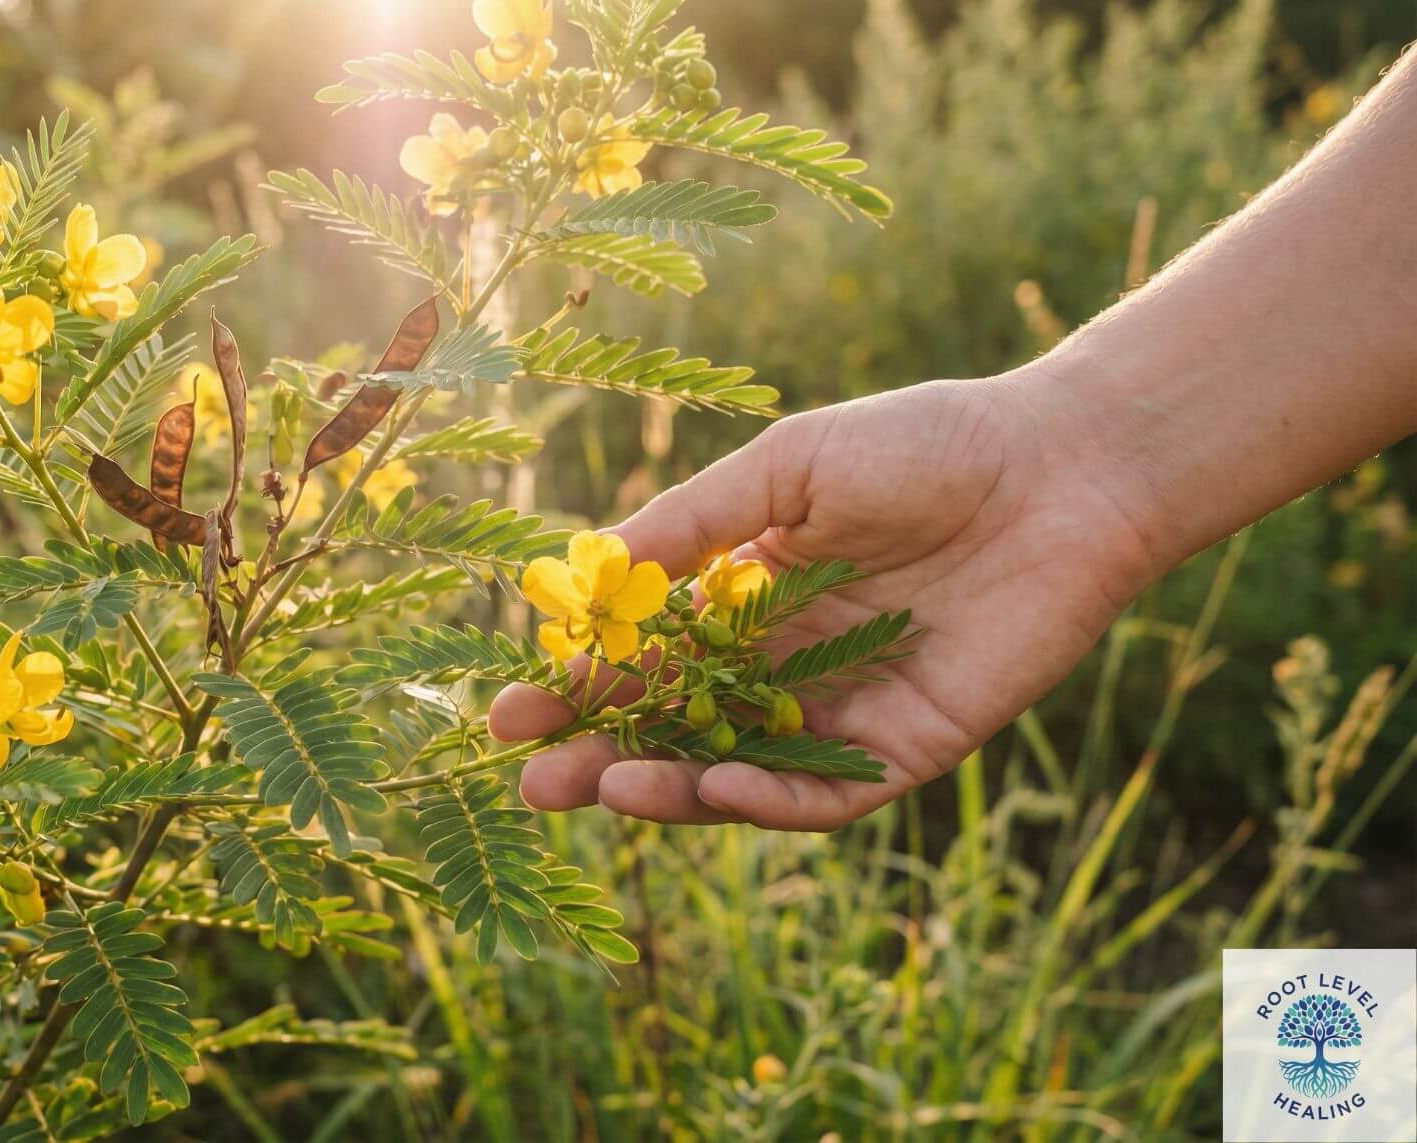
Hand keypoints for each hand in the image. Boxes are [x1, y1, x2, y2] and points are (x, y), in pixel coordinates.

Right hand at [488, 372, 1165, 829]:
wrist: (1064, 469)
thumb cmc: (925, 446)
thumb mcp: (788, 469)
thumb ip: (693, 525)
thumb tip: (587, 572)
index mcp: (744, 594)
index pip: (642, 658)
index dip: (578, 686)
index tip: (512, 708)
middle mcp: (781, 663)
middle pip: (673, 730)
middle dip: (600, 758)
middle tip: (532, 784)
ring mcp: (839, 712)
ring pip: (735, 774)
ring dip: (667, 791)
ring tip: (602, 792)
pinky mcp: (903, 748)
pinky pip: (823, 794)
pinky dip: (767, 801)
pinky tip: (713, 790)